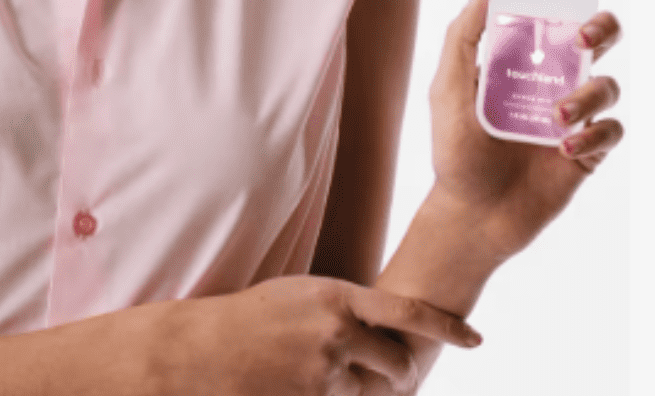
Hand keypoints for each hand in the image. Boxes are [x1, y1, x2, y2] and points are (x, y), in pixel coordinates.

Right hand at [175, 273, 481, 395]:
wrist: (206, 350)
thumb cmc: (255, 318)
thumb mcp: (303, 296)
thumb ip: (345, 309)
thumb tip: (383, 328)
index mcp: (336, 295)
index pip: (407, 311)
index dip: (446, 326)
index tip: (476, 338)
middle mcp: (338, 332)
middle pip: (399, 364)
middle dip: (397, 375)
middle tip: (380, 371)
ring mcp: (326, 371)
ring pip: (368, 392)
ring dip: (354, 389)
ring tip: (309, 369)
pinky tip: (298, 383)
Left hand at [428, 0, 623, 260]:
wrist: (473, 215)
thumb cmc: (455, 152)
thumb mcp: (448, 91)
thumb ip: (463, 40)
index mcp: (516, 57)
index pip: (543, 7)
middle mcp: (550, 78)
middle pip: (596, 35)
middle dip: (600, 24)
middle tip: (581, 36)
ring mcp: (572, 113)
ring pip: (608, 84)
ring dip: (588, 94)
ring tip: (554, 119)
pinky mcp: (589, 150)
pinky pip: (612, 130)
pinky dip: (595, 134)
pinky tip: (566, 149)